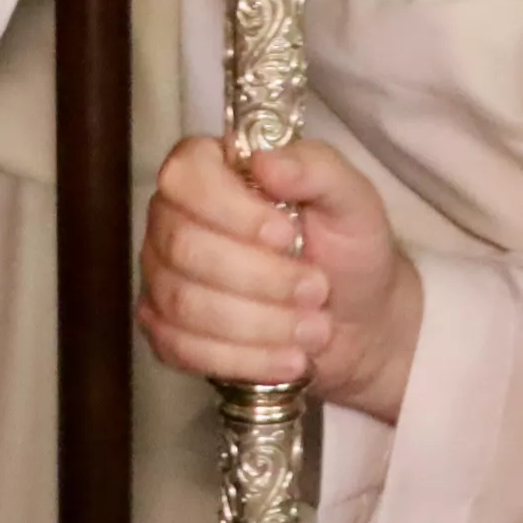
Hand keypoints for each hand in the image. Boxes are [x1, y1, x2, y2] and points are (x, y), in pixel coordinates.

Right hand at [134, 136, 421, 419]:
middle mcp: (174, 218)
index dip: (230, 209)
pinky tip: (286, 358)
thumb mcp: (351, 201)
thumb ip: (317, 170)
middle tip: (316, 290)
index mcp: (212, 170)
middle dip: (260, 278)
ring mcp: (163, 276)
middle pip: (185, 246)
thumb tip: (266, 163)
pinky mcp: (166, 331)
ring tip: (314, 329)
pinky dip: (242, 359)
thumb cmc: (348, 251)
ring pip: (184, 303)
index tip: (285, 234)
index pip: (186, 175)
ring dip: (258, 324)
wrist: (359, 322)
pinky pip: (180, 348)